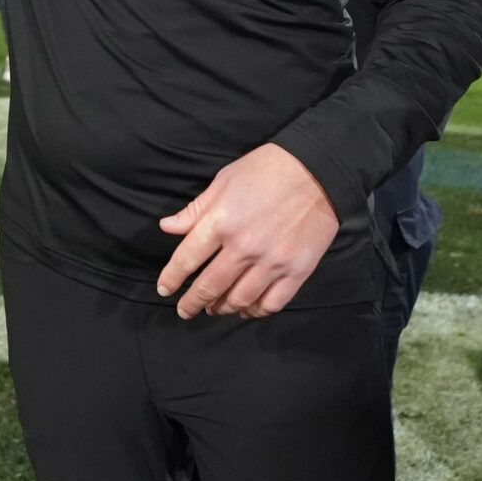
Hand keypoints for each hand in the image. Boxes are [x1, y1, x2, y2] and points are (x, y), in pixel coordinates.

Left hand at [156, 143, 339, 318]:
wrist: (317, 170)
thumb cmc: (265, 170)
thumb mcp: (223, 181)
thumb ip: (195, 210)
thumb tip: (167, 227)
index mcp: (221, 222)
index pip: (186, 259)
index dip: (171, 278)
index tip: (164, 289)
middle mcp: (244, 247)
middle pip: (210, 286)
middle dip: (192, 303)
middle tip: (184, 311)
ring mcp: (272, 262)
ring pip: (239, 299)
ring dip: (222, 308)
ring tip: (214, 309)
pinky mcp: (297, 270)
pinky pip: (272, 303)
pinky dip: (256, 311)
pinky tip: (247, 309)